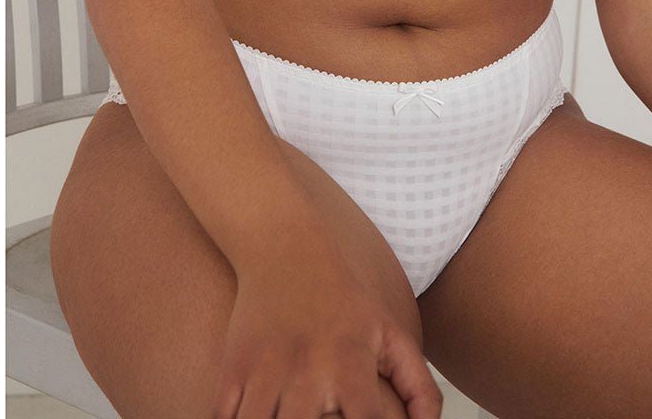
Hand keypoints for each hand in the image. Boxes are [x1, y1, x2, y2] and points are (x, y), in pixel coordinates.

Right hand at [212, 231, 442, 418]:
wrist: (284, 248)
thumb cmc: (342, 299)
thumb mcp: (388, 333)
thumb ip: (418, 385)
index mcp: (350, 364)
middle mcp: (308, 371)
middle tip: (317, 417)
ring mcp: (266, 372)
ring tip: (286, 416)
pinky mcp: (234, 370)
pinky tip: (255, 415)